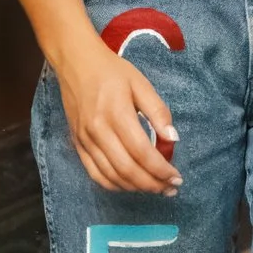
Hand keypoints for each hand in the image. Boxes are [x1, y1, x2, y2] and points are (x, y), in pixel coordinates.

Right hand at [56, 40, 181, 193]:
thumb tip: (173, 138)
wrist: (75, 63)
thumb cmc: (112, 71)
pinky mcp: (76, 143)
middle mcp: (97, 131)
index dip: (161, 170)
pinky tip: (130, 185)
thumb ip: (158, 111)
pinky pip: (94, 172)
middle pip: (126, 169)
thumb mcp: (141, 84)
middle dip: (151, 184)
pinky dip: (113, 184)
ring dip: (135, 187)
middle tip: (170, 189)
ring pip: (110, 175)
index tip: (177, 177)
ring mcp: (84, 140)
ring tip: (155, 189)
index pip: (142, 152)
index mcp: (116, 114)